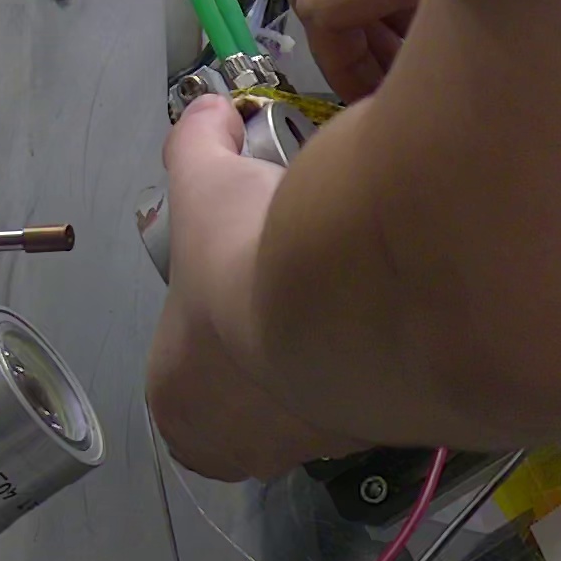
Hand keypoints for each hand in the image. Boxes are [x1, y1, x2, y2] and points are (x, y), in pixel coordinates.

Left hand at [146, 96, 364, 480]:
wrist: (344, 303)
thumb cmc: (248, 258)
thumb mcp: (208, 182)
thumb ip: (198, 143)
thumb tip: (210, 110)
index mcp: (176, 398)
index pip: (183, 378)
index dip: (209, 332)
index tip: (239, 292)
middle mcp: (235, 445)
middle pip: (247, 409)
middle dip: (269, 358)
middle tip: (293, 298)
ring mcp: (305, 450)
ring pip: (312, 413)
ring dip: (323, 368)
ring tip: (342, 302)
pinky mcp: (374, 440)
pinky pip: (369, 406)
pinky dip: (374, 370)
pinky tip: (383, 318)